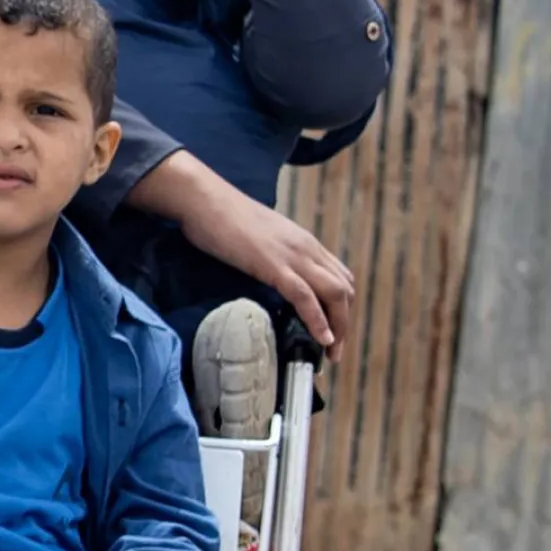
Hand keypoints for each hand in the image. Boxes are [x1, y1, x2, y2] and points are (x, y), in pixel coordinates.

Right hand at [179, 175, 354, 358]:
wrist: (204, 199)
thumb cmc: (223, 218)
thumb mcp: (260, 239)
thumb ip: (274, 256)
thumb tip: (273, 278)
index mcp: (304, 242)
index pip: (339, 277)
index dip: (341, 307)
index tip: (333, 330)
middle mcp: (307, 248)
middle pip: (344, 289)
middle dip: (345, 323)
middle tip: (334, 351)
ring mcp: (293, 256)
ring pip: (334, 294)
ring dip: (338, 328)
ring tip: (331, 352)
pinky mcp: (274, 265)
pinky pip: (306, 297)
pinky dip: (318, 321)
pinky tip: (321, 339)